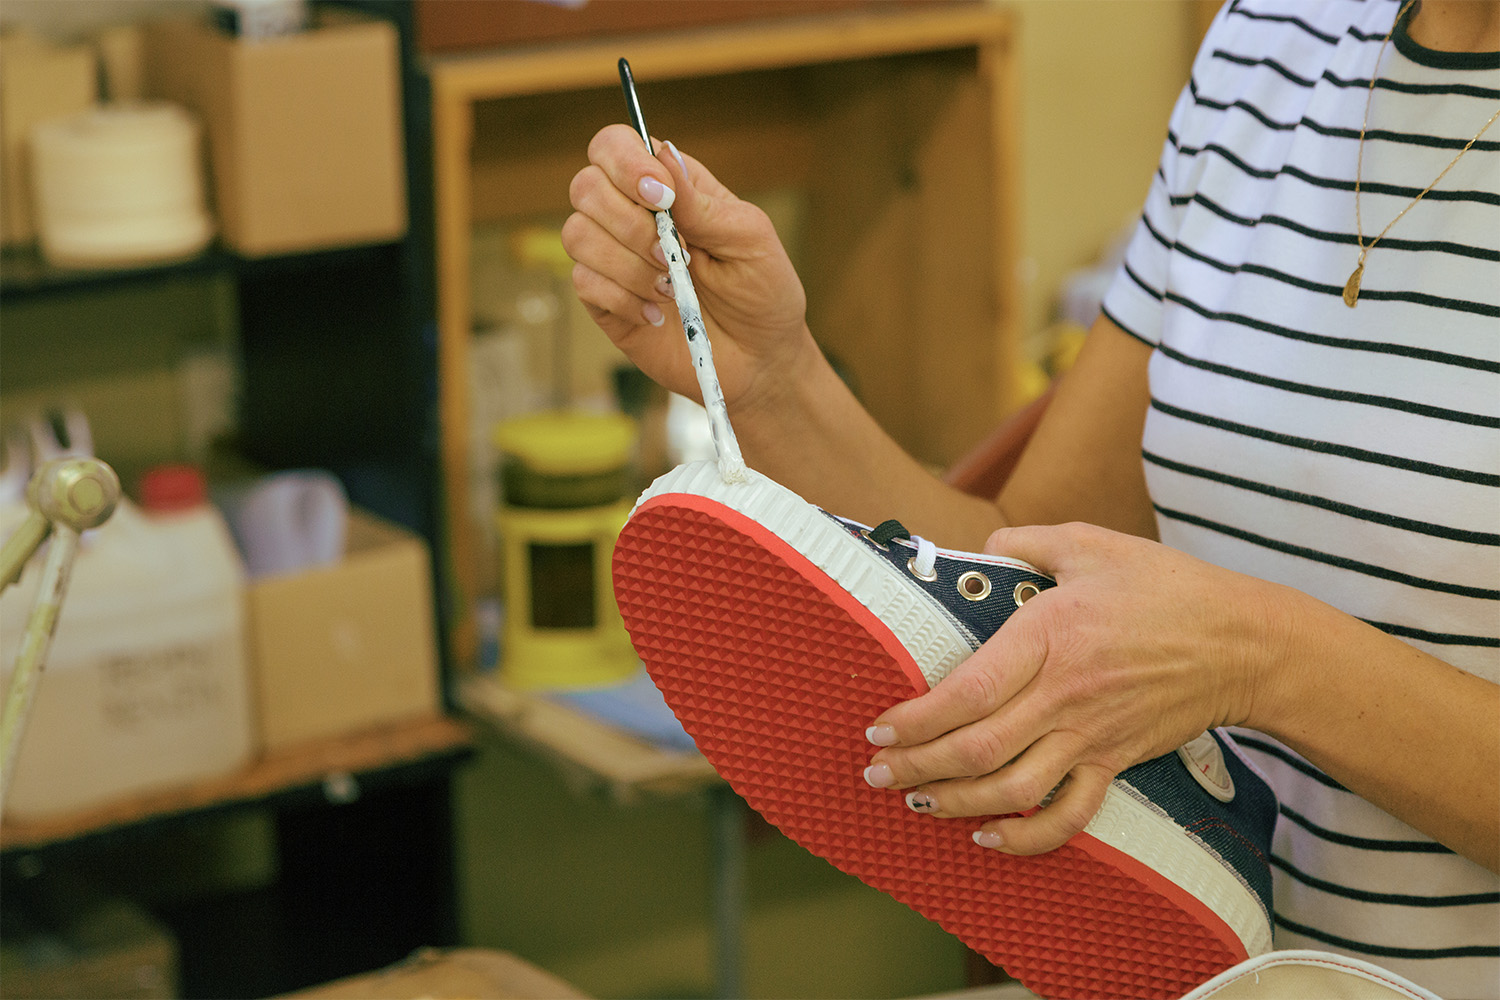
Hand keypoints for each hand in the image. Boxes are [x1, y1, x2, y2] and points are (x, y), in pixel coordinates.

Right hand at [563, 124, 813, 411]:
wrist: (760, 360)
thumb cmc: (762, 291)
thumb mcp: (748, 239)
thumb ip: (702, 202)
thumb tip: (663, 157)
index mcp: (667, 186)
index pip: (613, 146)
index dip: (625, 163)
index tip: (662, 198)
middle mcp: (631, 214)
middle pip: (585, 186)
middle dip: (628, 223)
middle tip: (674, 256)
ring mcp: (613, 258)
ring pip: (577, 235)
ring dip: (628, 265)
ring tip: (672, 290)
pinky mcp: (605, 301)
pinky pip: (584, 283)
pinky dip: (624, 299)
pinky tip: (659, 315)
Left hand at [864, 522, 1284, 853]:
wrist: (1244, 642)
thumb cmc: (1168, 588)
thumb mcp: (1094, 545)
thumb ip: (1030, 544)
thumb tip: (987, 547)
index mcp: (1049, 636)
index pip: (968, 691)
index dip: (916, 717)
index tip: (878, 727)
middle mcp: (1063, 694)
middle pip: (976, 748)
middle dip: (916, 767)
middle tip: (876, 773)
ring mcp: (1090, 735)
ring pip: (1012, 788)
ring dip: (955, 803)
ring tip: (915, 802)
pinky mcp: (1116, 761)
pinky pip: (1069, 814)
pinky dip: (1027, 835)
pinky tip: (990, 835)